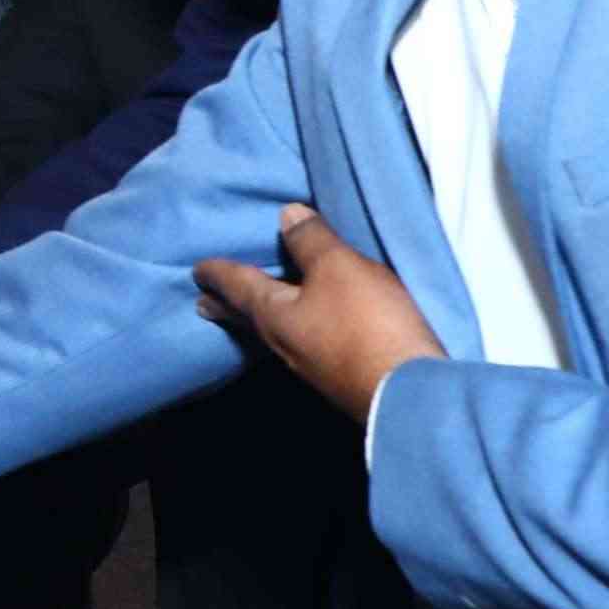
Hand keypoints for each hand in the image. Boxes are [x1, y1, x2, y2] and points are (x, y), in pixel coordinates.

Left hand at [191, 205, 443, 423]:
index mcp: (273, 316)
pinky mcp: (339, 378)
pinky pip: (303, 346)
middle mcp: (284, 344)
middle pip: (249, 319)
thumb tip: (285, 215)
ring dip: (257, 320)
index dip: (220, 273)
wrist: (410, 394)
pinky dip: (292, 331)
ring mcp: (311, 367)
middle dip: (226, 308)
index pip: (238, 287)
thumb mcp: (339, 268)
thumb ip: (312, 241)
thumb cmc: (367, 324)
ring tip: (248, 315)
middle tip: (202, 305)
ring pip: (274, 335)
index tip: (197, 269)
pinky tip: (306, 334)